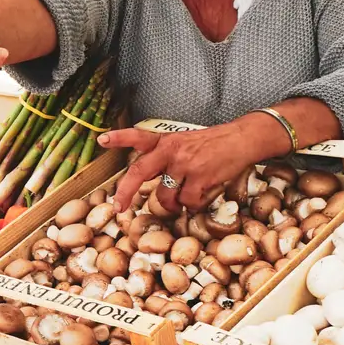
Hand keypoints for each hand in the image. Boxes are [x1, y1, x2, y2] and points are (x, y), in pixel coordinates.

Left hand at [100, 122, 272, 210]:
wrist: (242, 139)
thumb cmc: (213, 144)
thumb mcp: (185, 142)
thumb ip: (166, 158)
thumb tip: (153, 183)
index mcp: (166, 140)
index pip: (138, 136)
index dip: (119, 138)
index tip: (101, 141)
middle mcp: (171, 150)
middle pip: (139, 172)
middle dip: (125, 192)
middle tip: (119, 208)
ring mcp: (184, 164)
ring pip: (166, 195)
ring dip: (172, 204)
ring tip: (184, 199)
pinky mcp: (200, 177)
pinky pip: (188, 201)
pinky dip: (193, 204)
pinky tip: (202, 195)